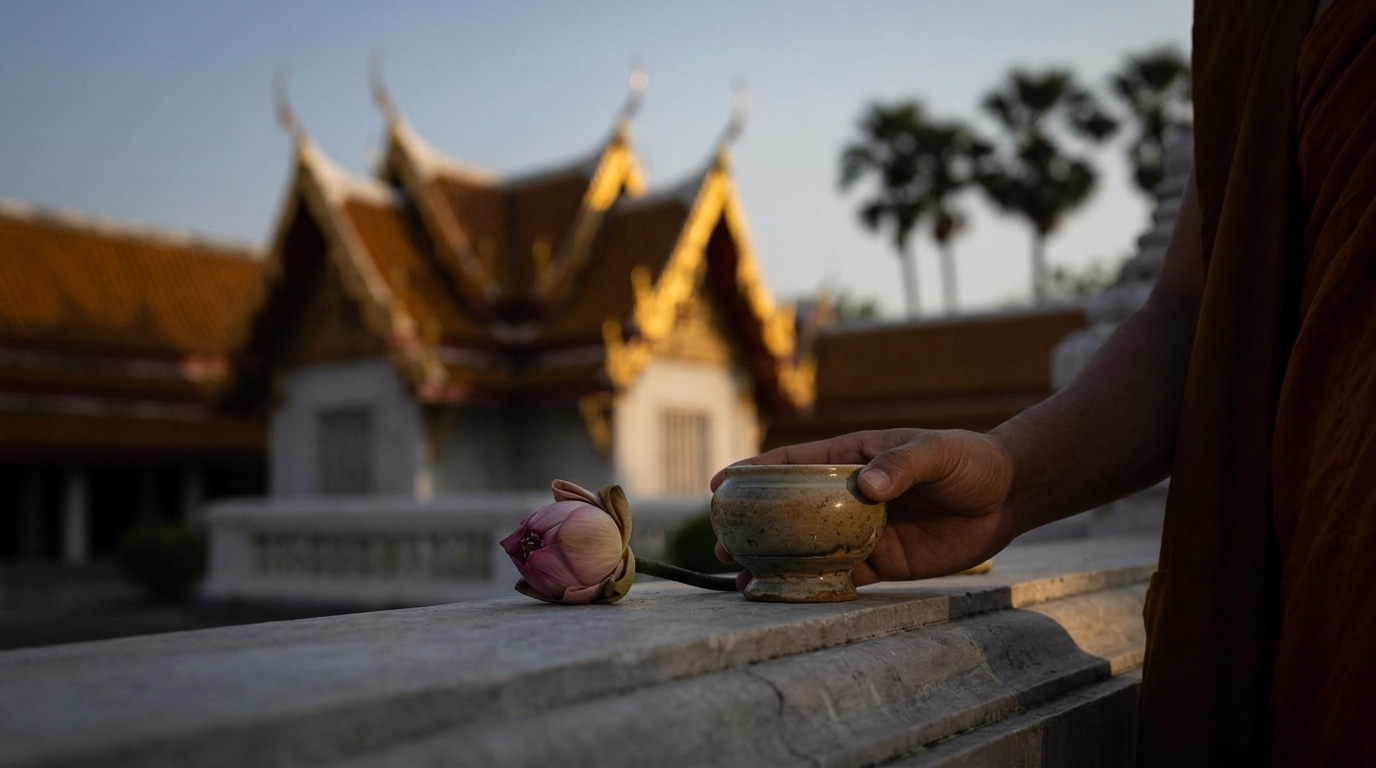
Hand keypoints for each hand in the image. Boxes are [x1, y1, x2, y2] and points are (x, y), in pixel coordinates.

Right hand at [711, 429, 1017, 589]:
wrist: (1007, 496)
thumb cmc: (968, 460)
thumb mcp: (935, 452)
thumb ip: (901, 465)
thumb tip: (866, 485)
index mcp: (851, 458)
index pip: (793, 464)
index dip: (754, 473)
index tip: (720, 484)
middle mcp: (848, 496)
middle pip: (790, 511)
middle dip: (754, 527)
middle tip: (723, 544)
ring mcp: (862, 531)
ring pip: (807, 549)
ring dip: (775, 562)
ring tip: (741, 578)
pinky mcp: (882, 562)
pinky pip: (841, 578)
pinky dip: (814, 589)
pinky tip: (788, 598)